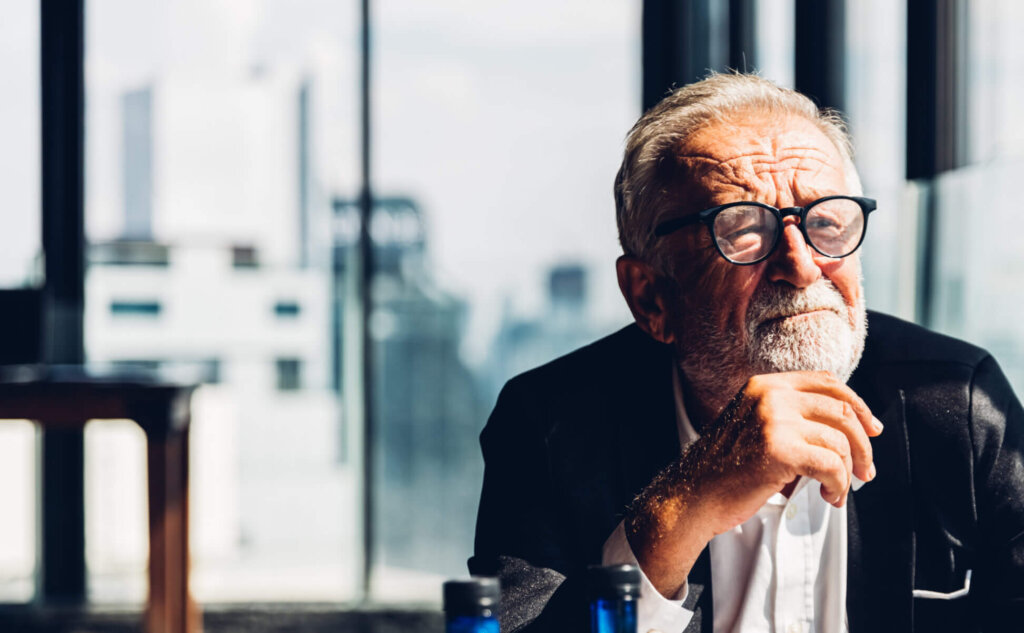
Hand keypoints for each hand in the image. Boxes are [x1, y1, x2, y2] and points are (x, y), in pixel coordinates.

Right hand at [625, 370, 882, 596]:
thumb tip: (846, 428)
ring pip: (839, 441)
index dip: (858, 406)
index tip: (872, 430)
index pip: (827, 382)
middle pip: (841, 410)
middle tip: (865, 470)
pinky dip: (838, 485)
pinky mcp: (778, 449)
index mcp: (764, 385)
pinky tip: (828, 495)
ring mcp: (773, 420)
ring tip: (836, 490)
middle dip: (862, 445)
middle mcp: (769, 395)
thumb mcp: (754, 426)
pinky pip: (831, 465)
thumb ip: (789, 417)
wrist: (692, 496)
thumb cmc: (724, 470)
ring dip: (847, 472)